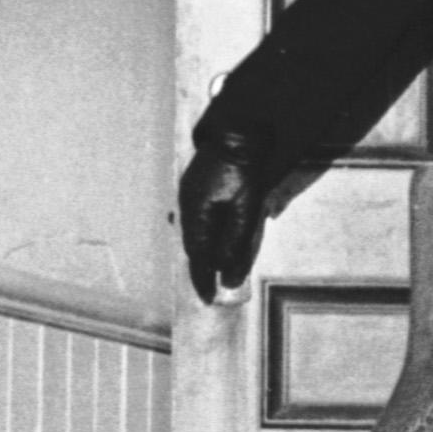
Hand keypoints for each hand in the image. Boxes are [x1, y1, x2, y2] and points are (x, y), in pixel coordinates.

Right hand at [177, 123, 271, 301]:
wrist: (240, 134)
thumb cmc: (244, 172)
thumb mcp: (245, 211)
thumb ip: (235, 244)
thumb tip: (227, 275)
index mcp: (196, 213)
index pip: (198, 255)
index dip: (203, 277)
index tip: (209, 297)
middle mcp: (187, 205)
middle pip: (192, 245)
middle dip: (201, 268)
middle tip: (209, 288)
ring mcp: (188, 194)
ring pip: (192, 232)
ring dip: (202, 251)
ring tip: (210, 269)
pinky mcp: (194, 187)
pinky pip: (195, 219)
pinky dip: (203, 234)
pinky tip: (211, 240)